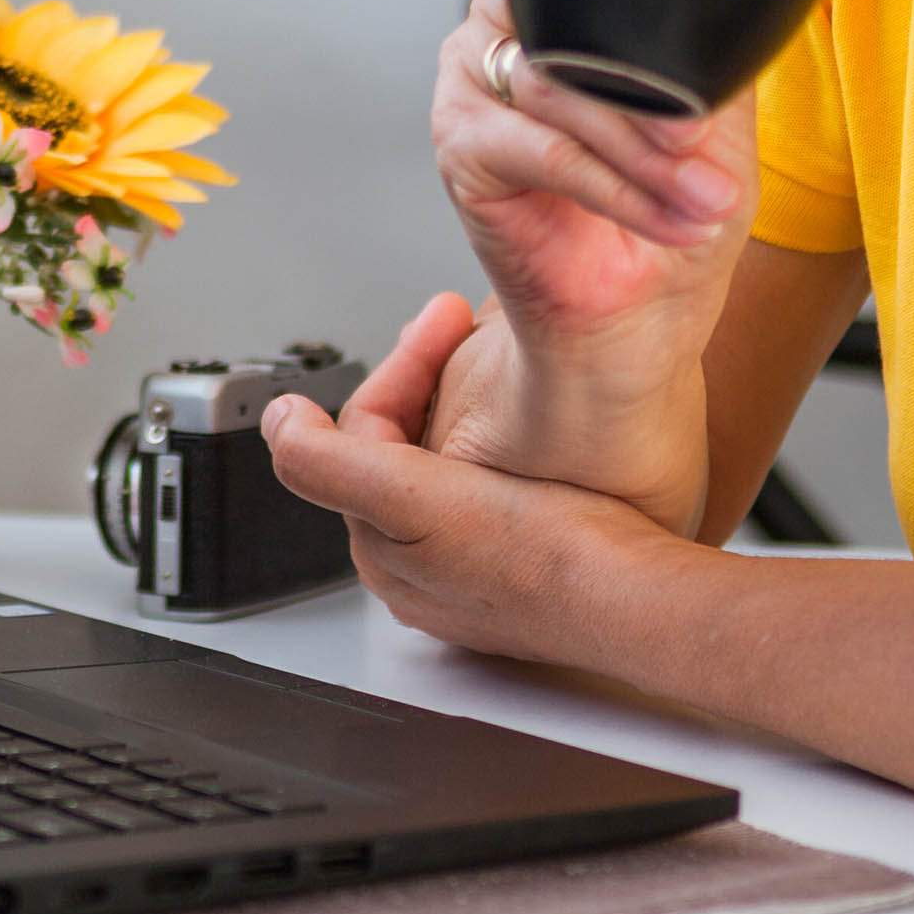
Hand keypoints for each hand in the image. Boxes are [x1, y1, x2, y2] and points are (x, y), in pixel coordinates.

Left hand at [264, 317, 689, 662]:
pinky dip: (509, 442)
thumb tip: (278, 422)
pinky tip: (537, 428)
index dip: (404, 361)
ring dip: (470, 409)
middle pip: (405, 442)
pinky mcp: (531, 560)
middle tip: (472, 327)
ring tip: (502, 365)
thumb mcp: (408, 497)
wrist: (634, 598)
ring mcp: (477, 565)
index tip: (448, 316)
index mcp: (382, 546)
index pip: (367, 427)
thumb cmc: (539, 555)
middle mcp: (422, 564)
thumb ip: (324, 460)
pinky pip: (501, 484)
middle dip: (433, 379)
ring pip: (453, 461)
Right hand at [440, 0, 752, 350]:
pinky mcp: (462, 150)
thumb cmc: (666, 221)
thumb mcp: (718, 126)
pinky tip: (654, 214)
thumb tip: (724, 21)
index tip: (711, 103)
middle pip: (576, 35)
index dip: (660, 40)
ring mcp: (474, 89)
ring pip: (557, 91)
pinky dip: (609, 186)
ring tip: (694, 195)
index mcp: (560, 9)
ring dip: (638, 151)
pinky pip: (546, 152)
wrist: (633, 319)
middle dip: (652, 104)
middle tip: (703, 151)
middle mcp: (507, 36)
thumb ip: (714, 60)